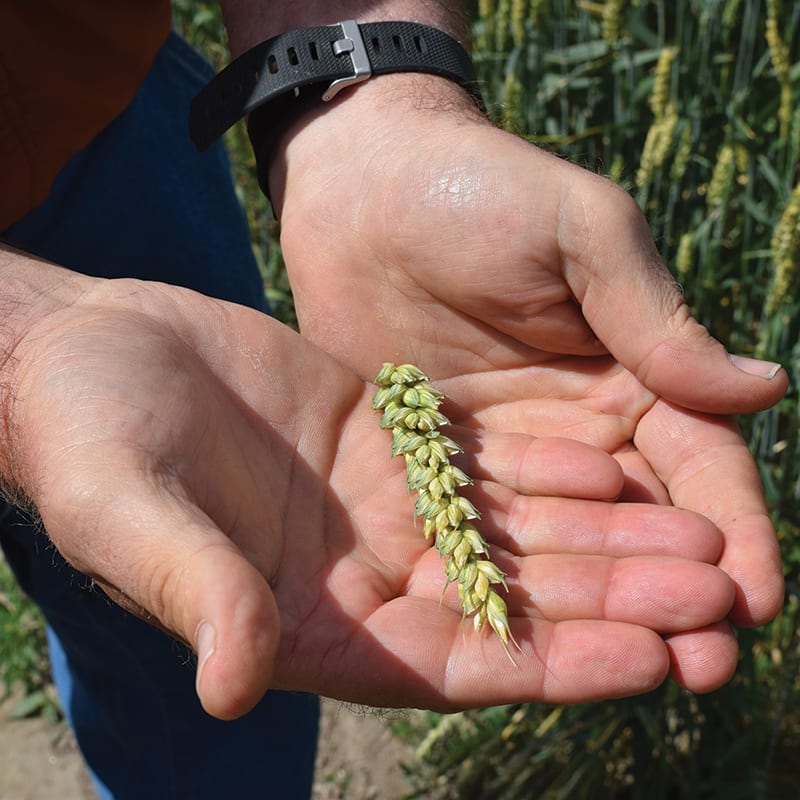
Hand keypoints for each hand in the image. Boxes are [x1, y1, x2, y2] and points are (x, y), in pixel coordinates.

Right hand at [4, 274, 735, 718]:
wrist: (88, 354)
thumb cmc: (85, 439)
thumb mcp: (131, 515)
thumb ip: (197, 593)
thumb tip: (235, 689)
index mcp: (304, 623)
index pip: (451, 664)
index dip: (550, 666)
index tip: (650, 662)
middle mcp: (356, 574)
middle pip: (508, 601)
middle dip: (610, 599)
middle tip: (714, 591)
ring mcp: (378, 503)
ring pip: (513, 531)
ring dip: (604, 536)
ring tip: (700, 536)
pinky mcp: (386, 436)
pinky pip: (486, 460)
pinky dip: (552, 469)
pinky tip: (626, 464)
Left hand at [268, 74, 786, 660]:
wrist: (365, 191)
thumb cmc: (480, 190)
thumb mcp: (581, 234)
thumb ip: (653, 316)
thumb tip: (768, 390)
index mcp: (630, 371)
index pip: (698, 463)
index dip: (734, 528)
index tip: (756, 599)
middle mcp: (576, 427)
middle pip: (640, 524)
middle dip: (674, 591)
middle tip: (705, 668)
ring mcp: (506, 454)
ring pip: (566, 544)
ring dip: (601, 607)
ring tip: (640, 673)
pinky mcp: (435, 466)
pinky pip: (478, 532)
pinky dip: (507, 583)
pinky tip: (524, 638)